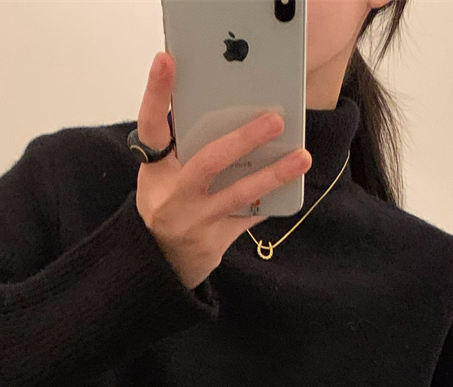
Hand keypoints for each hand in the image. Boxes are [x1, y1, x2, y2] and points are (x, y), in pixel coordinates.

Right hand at [134, 51, 311, 290]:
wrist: (160, 262)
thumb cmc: (166, 204)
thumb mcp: (159, 174)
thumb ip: (180, 145)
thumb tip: (219, 106)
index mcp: (154, 170)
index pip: (151, 125)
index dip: (157, 92)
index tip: (167, 59)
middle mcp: (173, 195)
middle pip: (209, 161)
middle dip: (244, 139)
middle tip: (275, 120)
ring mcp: (196, 221)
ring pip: (239, 194)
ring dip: (274, 175)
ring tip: (301, 158)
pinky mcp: (215, 242)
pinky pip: (250, 217)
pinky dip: (271, 200)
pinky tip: (292, 185)